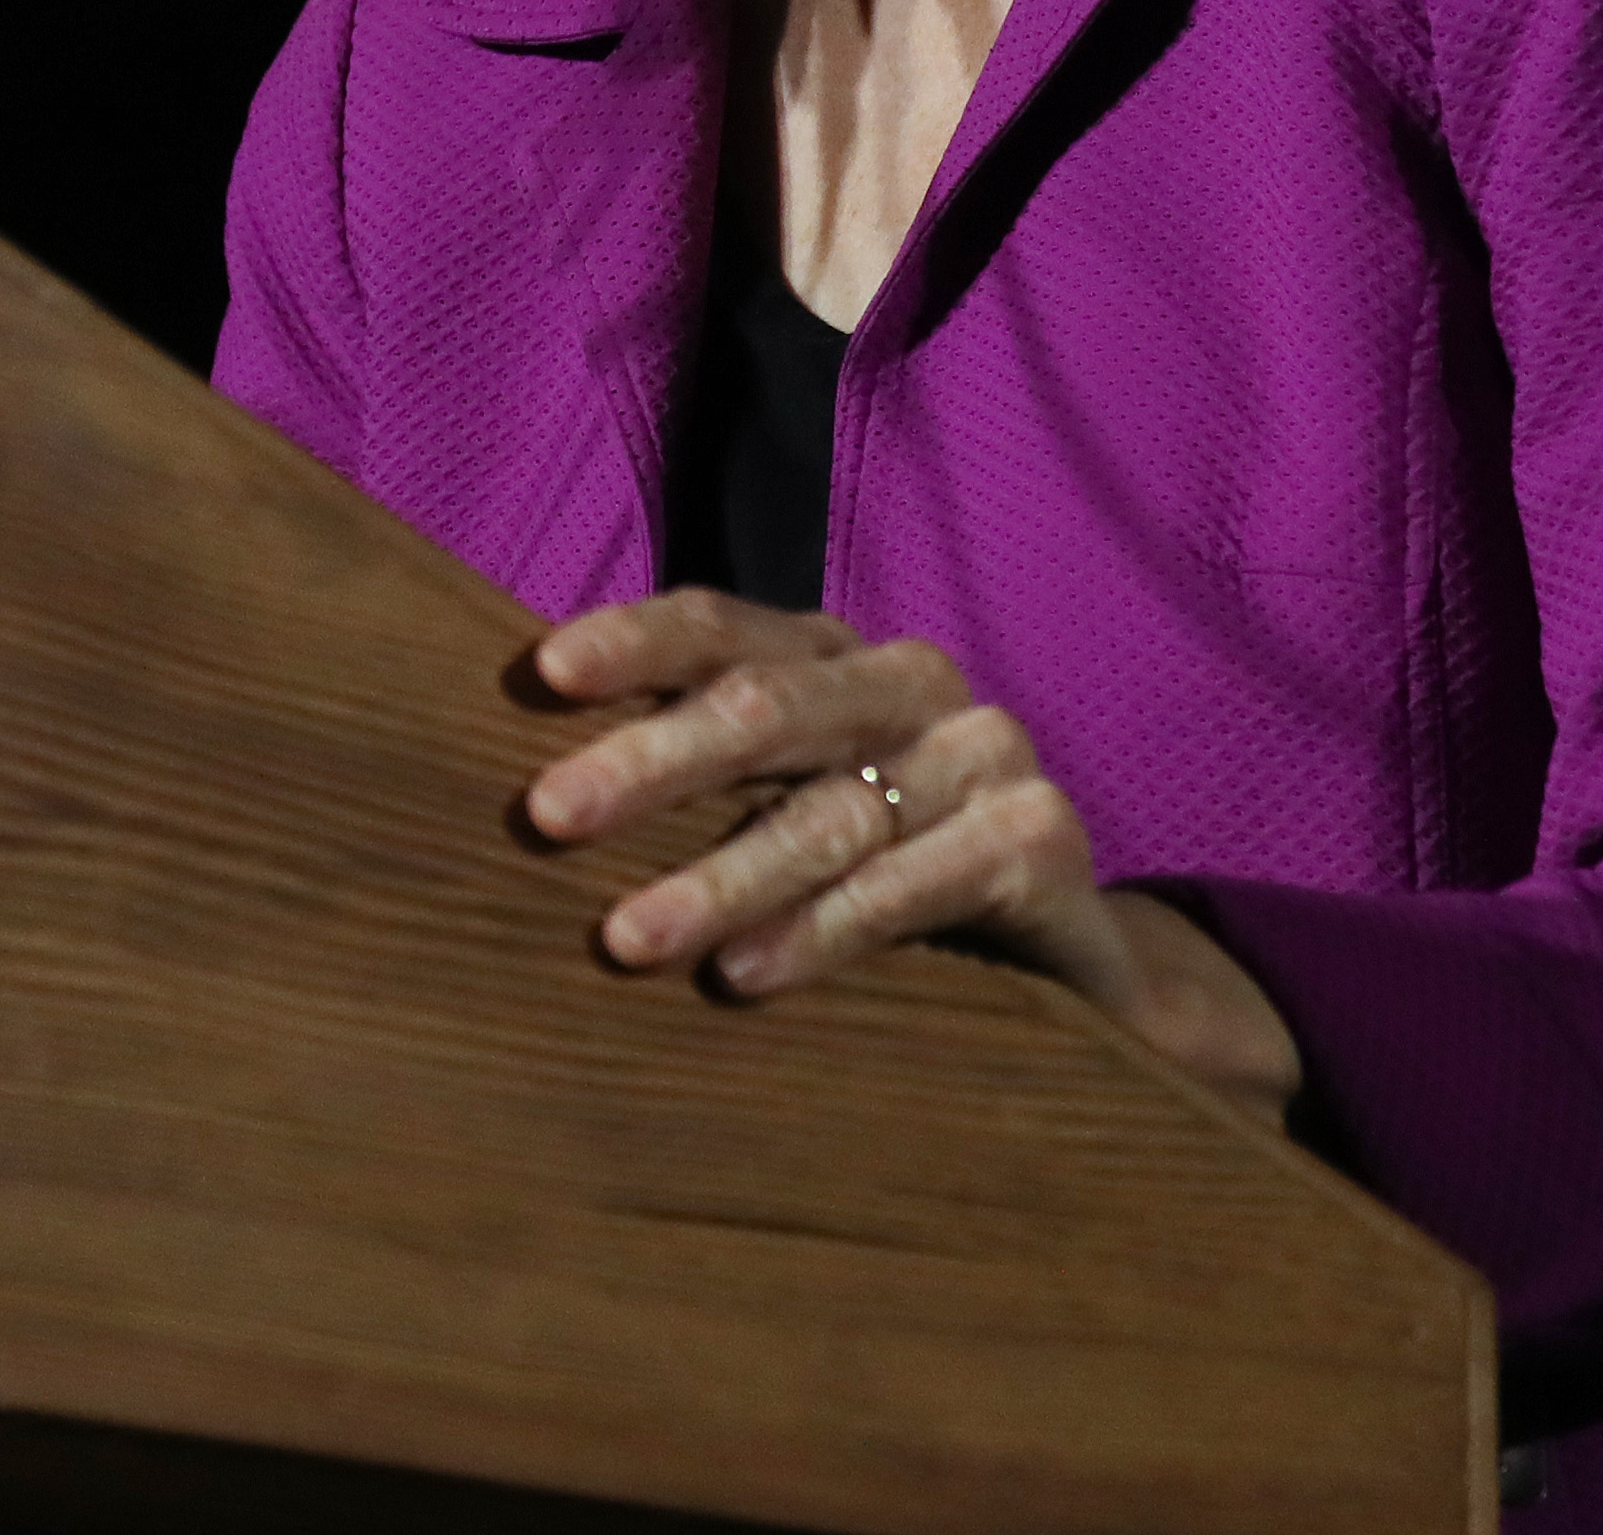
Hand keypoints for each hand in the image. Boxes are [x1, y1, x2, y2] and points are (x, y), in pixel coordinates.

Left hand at [521, 590, 1302, 1124]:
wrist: (1073, 952)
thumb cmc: (884, 866)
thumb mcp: (789, 806)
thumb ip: (692, 781)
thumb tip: (529, 804)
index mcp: (830, 656)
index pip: (719, 626)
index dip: (631, 642)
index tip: (540, 675)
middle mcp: (908, 683)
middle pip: (764, 709)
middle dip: (648, 762)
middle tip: (546, 816)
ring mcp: (984, 752)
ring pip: (828, 813)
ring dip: (717, 879)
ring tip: (626, 938)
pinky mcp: (1039, 838)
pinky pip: (913, 884)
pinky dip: (821, 932)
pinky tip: (744, 975)